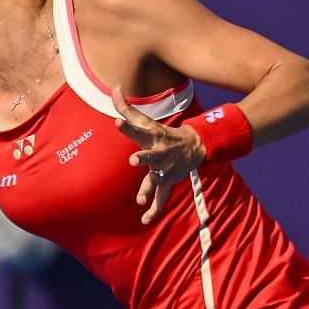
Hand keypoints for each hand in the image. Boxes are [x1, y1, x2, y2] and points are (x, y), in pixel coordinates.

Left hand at [111, 85, 204, 224]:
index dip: (128, 125)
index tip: (118, 121)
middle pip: (150, 156)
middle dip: (143, 159)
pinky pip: (161, 199)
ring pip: (156, 181)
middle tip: (133, 161)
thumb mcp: (147, 120)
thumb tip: (114, 87)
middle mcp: (159, 153)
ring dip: (148, 190)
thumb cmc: (162, 133)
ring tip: (140, 200)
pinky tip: (144, 221)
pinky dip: (154, 211)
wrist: (194, 146)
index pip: (138, 129)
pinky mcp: (168, 182)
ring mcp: (164, 170)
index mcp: (152, 137)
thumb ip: (127, 106)